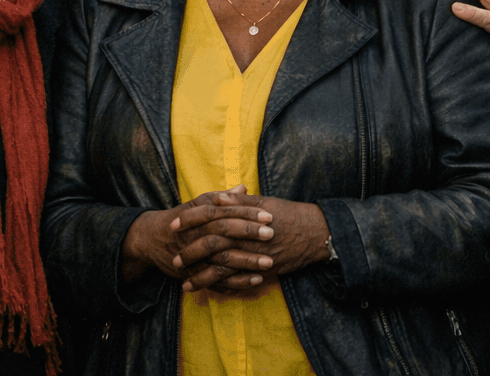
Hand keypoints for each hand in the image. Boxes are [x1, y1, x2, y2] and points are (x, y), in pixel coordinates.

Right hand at [121, 187, 273, 287]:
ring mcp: (196, 257)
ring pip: (222, 259)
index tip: (268, 216)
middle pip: (224, 233)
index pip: (226, 212)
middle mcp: (197, 235)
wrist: (152, 239)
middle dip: (248, 234)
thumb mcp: (198, 204)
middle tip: (271, 235)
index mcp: (201, 216)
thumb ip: (222, 197)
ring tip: (269, 262)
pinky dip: (237, 282)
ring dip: (246, 262)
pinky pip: (218, 281)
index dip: (247, 214)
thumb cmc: (181, 218)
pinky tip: (256, 280)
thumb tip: (243, 187)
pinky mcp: (196, 275)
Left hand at [177, 191, 329, 293]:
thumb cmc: (289, 215)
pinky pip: (238, 282)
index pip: (211, 216)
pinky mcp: (262, 271)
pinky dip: (222, 288)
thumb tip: (218, 197)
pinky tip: (210, 292)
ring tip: (184, 284)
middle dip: (191, 252)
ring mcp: (254, 256)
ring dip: (202, 277)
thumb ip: (240, 201)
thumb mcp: (265, 203)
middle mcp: (247, 238)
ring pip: (223, 268)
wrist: (315, 234)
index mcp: (244, 217)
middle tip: (174, 259)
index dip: (191, 220)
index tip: (174, 224)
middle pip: (213, 244)